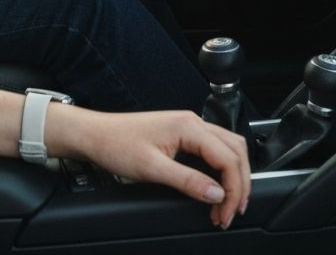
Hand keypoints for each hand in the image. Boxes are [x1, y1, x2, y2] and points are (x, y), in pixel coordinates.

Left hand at [50, 107, 250, 229]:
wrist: (95, 134)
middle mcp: (192, 122)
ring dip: (233, 177)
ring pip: (228, 148)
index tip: (226, 214)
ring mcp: (188, 127)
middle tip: (232, 212)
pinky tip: (215, 188)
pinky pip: (213, 150)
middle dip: (240, 184)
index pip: (228, 158)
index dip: (233, 190)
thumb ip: (188, 181)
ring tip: (226, 205)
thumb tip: (217, 194)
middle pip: (235, 150)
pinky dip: (221, 170)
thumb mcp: (152, 168)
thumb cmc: (116, 144)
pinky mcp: (182, 134)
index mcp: (188, 126)